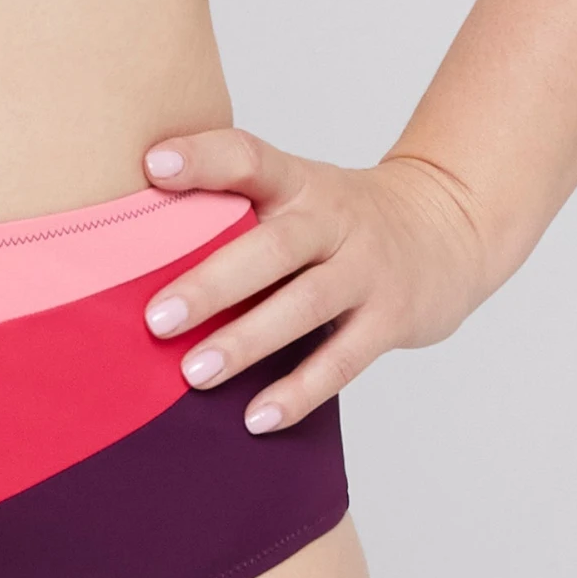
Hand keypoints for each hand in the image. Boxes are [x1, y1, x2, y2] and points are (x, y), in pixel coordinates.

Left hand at [139, 128, 491, 431]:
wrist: (451, 230)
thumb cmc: (337, 226)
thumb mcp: (295, 198)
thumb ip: (230, 216)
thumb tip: (125, 260)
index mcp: (300, 184)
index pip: (250, 159)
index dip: (203, 159)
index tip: (152, 165)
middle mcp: (335, 220)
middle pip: (273, 248)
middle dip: (212, 284)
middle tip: (155, 319)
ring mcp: (368, 270)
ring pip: (304, 306)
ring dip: (247, 342)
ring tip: (195, 374)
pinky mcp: (392, 318)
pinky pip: (341, 361)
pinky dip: (298, 392)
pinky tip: (256, 418)